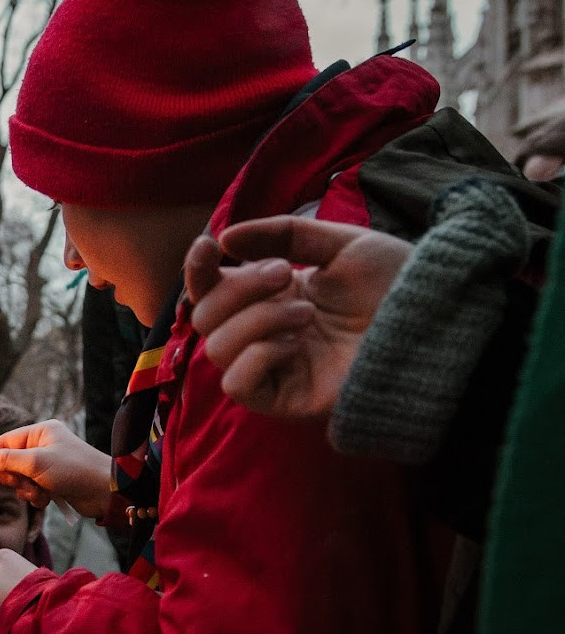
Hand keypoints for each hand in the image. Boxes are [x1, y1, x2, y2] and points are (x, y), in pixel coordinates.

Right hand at [0, 420, 111, 519]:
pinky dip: (35, 496)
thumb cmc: (74, 470)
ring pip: (20, 478)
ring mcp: (48, 464)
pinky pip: (32, 488)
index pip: (5, 441)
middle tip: (22, 481)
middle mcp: (44, 445)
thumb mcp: (36, 463)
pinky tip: (47, 499)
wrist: (105, 492)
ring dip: (25, 489)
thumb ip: (6, 460)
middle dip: (14, 476)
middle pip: (10, 461)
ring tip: (39, 492)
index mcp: (41, 432)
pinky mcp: (53, 482)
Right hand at [185, 216, 411, 418]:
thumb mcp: (339, 244)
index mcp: (271, 297)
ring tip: (305, 311)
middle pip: (205, 317)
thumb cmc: (396, 285)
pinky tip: (297, 343)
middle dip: (239, 289)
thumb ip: (283, 233)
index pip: (210, 290)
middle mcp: (264, 334)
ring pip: (217, 348)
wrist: (436, 324)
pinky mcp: (285, 399)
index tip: (210, 245)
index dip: (198, 269)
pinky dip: (258, 356)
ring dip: (255, 320)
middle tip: (286, 274)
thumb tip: (225, 238)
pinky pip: (238, 384)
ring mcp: (273, 368)